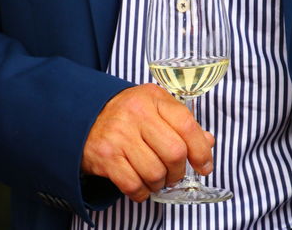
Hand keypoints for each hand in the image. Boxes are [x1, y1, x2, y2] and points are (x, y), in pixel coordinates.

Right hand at [81, 83, 214, 201]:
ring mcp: (119, 135)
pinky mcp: (105, 155)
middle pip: (174, 153)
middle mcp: (136, 113)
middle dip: (179, 171)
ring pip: (155, 172)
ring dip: (160, 183)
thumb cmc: (127, 113)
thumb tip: (207, 142)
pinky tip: (141, 186)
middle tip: (175, 174)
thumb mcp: (155, 107)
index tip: (204, 165)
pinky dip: (142, 192)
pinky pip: (133, 184)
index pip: (187, 125)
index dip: (201, 151)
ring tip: (156, 179)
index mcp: (153, 98)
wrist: (84, 115)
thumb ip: (182, 123)